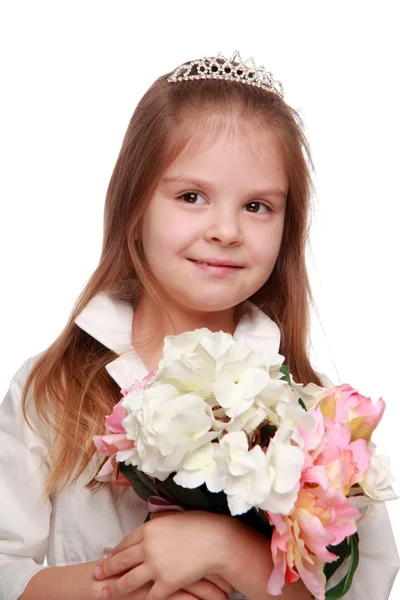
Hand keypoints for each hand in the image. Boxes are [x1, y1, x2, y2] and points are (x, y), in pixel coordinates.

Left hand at [93, 510, 233, 599]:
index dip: (116, 550)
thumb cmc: (200, 525)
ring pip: (129, 581)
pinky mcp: (166, 583)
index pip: (126, 541)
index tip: (108, 555)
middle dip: (107, 569)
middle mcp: (148, 547)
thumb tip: (151, 522)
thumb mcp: (175, 517)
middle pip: (122, 560)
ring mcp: (156, 566)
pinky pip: (150, 595)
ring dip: (115, 588)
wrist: (216, 541)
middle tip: (96, 574)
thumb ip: (159, 523)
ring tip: (105, 593)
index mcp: (149, 528)